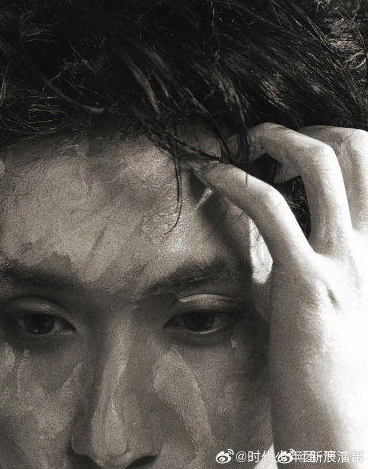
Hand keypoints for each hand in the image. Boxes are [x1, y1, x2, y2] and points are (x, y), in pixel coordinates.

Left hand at [190, 124, 367, 466]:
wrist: (344, 433)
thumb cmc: (333, 367)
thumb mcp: (332, 300)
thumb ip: (309, 260)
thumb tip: (268, 230)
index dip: (338, 141)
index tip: (296, 149)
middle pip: (358, 148)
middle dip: (311, 128)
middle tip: (270, 139)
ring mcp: (348, 263)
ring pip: (325, 162)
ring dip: (279, 138)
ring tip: (247, 141)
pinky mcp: (308, 285)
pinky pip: (270, 208)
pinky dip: (234, 179)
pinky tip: (209, 174)